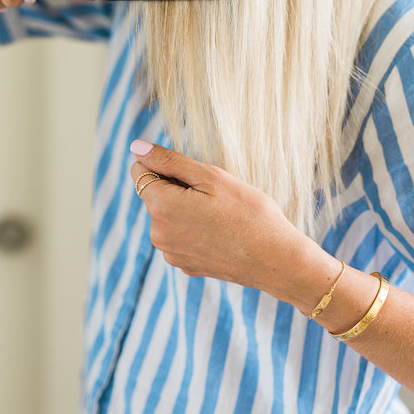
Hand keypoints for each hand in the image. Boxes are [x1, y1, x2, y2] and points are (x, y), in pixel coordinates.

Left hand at [130, 140, 313, 300]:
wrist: (277, 261)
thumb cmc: (249, 213)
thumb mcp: (211, 177)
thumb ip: (169, 161)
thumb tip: (136, 147)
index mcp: (161, 207)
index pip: (140, 171)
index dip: (165, 166)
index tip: (193, 174)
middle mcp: (158, 234)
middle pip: (155, 194)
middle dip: (177, 188)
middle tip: (214, 195)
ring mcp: (171, 253)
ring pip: (168, 215)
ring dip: (185, 208)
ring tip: (220, 215)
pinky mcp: (184, 265)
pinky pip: (180, 236)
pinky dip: (194, 229)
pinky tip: (221, 232)